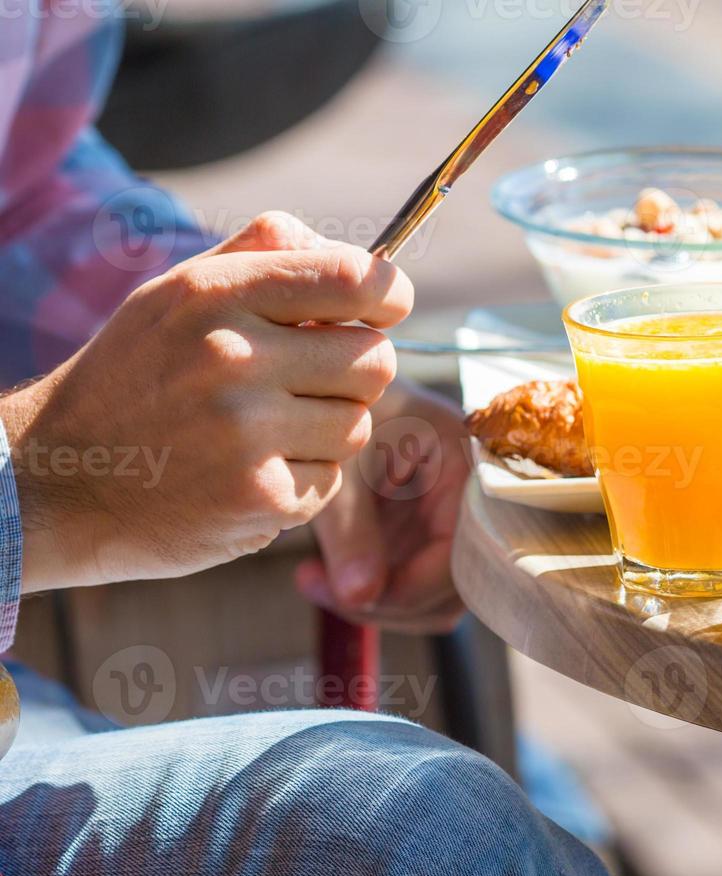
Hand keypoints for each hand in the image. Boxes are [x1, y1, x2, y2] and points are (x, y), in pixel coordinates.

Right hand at [0, 212, 412, 592]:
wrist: (54, 482)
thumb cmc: (134, 377)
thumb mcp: (176, 293)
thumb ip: (264, 253)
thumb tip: (362, 257)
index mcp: (216, 294)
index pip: (356, 279)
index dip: (390, 296)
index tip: (382, 311)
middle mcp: (233, 358)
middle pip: (376, 360)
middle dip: (355, 373)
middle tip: (304, 383)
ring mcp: (247, 433)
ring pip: (358, 425)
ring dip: (326, 431)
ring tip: (260, 432)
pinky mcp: (261, 498)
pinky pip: (331, 481)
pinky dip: (300, 481)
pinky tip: (244, 475)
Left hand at [293, 379, 471, 633]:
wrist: (321, 385)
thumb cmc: (334, 407)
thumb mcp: (341, 467)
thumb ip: (351, 531)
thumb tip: (358, 598)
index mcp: (470, 468)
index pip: (462, 555)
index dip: (411, 588)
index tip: (352, 595)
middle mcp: (473, 499)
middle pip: (455, 587)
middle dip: (389, 601)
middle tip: (324, 589)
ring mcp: (451, 519)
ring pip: (434, 595)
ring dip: (377, 600)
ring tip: (316, 579)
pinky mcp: (425, 531)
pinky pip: (413, 581)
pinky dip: (372, 587)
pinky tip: (326, 571)